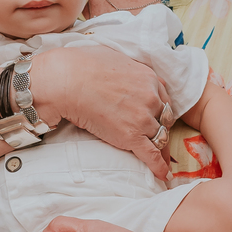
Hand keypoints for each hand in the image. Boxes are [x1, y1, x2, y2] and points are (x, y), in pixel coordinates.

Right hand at [31, 46, 172, 181]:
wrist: (67, 81)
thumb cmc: (82, 65)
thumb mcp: (114, 56)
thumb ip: (127, 66)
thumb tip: (125, 68)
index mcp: (148, 78)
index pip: (163, 99)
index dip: (160, 110)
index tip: (158, 118)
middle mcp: (151, 98)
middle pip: (164, 118)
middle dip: (162, 128)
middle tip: (158, 137)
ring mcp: (143, 118)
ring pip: (160, 137)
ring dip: (161, 149)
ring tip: (162, 159)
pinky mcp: (131, 137)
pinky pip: (151, 155)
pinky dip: (159, 167)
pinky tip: (163, 175)